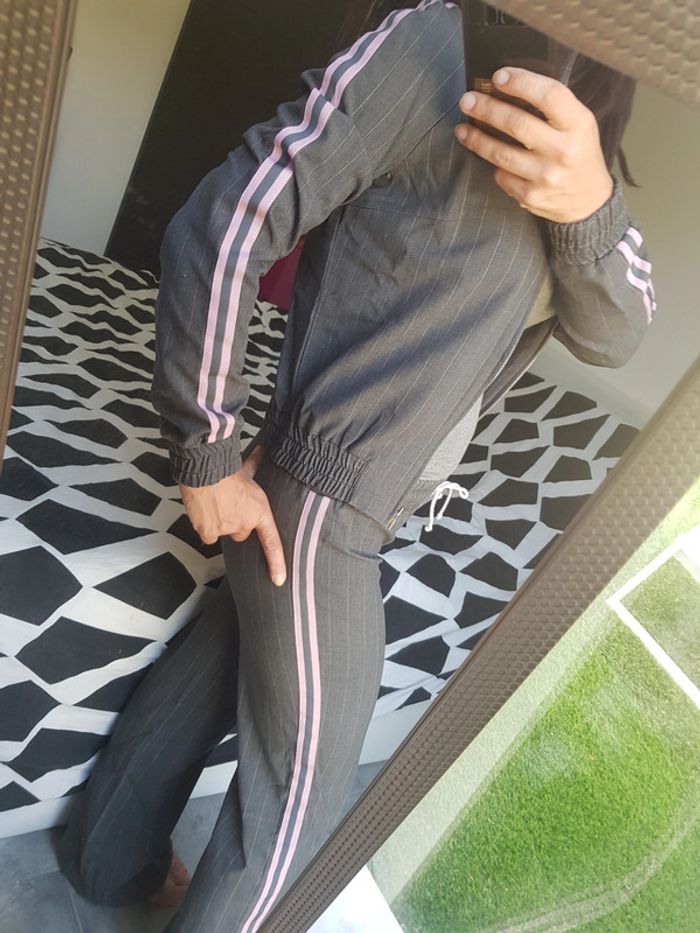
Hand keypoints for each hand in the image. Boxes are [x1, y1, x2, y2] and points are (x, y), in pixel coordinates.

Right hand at [179, 445, 286, 585]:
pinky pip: (208, 535)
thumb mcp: (246, 469)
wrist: (205, 470)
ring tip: (215, 504)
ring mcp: (225, 529)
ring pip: (223, 533)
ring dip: (220, 523)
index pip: (271, 542)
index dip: (276, 563)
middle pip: (241, 533)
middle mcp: (243, 524)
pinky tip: (204, 511)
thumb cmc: (227, 468)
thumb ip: (255, 466)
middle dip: (236, 523)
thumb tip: (262, 451)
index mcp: (259, 512)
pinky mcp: (207, 531)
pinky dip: (205, 526)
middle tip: (229, 506)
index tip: (279, 580)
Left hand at [454, 67, 613, 222]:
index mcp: (578, 125)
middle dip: (487, 109)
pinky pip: (502, 176)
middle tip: (467, 100)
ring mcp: (546, 176)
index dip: (521, 83)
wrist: (589, 198)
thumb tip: (508, 86)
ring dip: (477, 138)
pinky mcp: (531, 196)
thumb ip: (552, 107)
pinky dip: (493, 165)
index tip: (499, 76)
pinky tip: (487, 156)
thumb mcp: (578, 123)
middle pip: (517, 124)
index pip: (550, 96)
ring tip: (463, 128)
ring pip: (502, 153)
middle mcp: (563, 151)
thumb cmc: (578, 152)